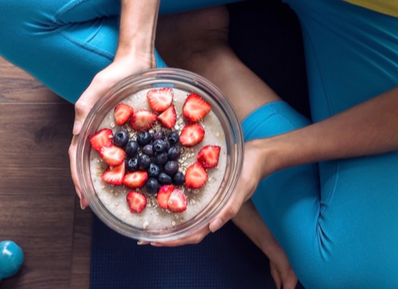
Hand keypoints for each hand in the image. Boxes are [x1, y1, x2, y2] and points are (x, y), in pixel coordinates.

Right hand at [70, 54, 154, 208]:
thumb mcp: (98, 88)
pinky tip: (138, 176)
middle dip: (89, 184)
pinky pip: (129, 151)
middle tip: (92, 203)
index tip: (82, 196)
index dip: (78, 178)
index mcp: (87, 126)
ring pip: (109, 160)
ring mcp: (114, 132)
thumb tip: (76, 134)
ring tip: (111, 196)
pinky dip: (130, 165)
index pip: (76, 157)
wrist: (137, 61)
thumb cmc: (114, 73)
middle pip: (89, 163)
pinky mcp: (130, 129)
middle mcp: (99, 133)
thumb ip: (85, 107)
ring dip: (108, 178)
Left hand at [149, 140, 269, 245]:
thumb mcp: (241, 188)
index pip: (193, 235)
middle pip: (183, 231)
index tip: (156, 242)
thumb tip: (213, 227)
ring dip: (165, 224)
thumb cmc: (250, 172)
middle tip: (142, 239)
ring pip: (182, 218)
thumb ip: (230, 208)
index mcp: (216, 215)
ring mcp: (204, 202)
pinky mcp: (201, 189)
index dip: (174, 241)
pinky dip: (169, 202)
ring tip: (147, 225)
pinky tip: (158, 197)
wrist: (255, 154)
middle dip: (164, 237)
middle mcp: (208, 211)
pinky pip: (183, 200)